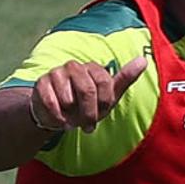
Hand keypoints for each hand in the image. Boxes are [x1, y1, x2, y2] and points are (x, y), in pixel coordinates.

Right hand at [30, 56, 146, 133]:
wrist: (59, 114)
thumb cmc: (87, 105)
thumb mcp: (109, 95)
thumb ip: (125, 78)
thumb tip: (143, 59)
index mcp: (93, 68)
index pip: (105, 83)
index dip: (105, 102)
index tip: (103, 111)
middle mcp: (74, 66)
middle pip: (87, 91)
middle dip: (89, 113)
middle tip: (88, 124)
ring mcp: (56, 73)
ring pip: (68, 98)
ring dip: (72, 116)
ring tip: (72, 119)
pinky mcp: (41, 83)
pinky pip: (51, 102)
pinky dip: (58, 117)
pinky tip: (61, 120)